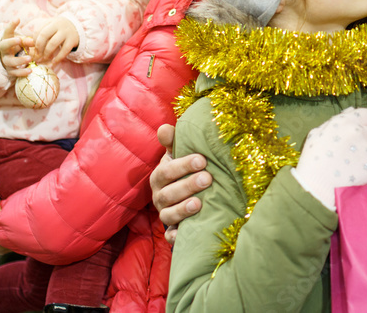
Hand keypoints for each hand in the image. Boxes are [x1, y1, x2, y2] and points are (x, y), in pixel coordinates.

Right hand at [0, 19, 33, 77]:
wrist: (10, 60)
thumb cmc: (17, 47)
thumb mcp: (22, 42)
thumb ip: (27, 41)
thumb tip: (33, 41)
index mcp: (7, 40)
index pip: (7, 31)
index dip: (11, 25)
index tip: (17, 19)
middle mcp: (4, 51)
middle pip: (4, 45)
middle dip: (11, 42)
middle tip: (19, 40)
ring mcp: (6, 61)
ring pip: (10, 61)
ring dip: (20, 60)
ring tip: (30, 58)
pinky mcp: (10, 70)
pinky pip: (14, 72)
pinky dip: (22, 72)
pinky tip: (30, 71)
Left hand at [32, 17, 79, 65]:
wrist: (77, 27)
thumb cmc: (59, 29)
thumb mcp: (50, 27)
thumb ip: (41, 33)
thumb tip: (29, 45)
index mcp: (50, 21)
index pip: (38, 31)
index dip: (34, 41)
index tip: (34, 48)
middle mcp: (58, 25)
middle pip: (44, 36)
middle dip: (39, 47)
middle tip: (38, 54)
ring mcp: (66, 32)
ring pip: (53, 43)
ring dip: (47, 52)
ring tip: (45, 58)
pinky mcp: (72, 40)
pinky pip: (64, 50)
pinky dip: (58, 58)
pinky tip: (54, 62)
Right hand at [151, 124, 212, 244]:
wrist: (183, 194)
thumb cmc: (183, 169)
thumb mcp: (178, 154)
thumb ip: (173, 141)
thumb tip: (164, 128)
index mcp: (160, 176)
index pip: (166, 171)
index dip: (182, 166)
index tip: (202, 159)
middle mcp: (159, 196)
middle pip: (168, 194)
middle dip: (187, 186)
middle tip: (207, 179)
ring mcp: (165, 214)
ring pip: (168, 215)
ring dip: (182, 210)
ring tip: (199, 204)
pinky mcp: (172, 230)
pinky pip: (170, 237)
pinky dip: (175, 237)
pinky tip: (184, 234)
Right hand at [294, 107, 366, 209]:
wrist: (316, 188)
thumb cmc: (313, 160)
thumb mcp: (317, 134)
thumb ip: (336, 120)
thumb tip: (351, 111)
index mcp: (344, 122)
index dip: (362, 123)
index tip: (356, 132)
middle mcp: (358, 132)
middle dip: (362, 138)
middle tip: (349, 151)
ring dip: (363, 153)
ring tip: (347, 164)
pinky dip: (365, 167)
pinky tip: (352, 172)